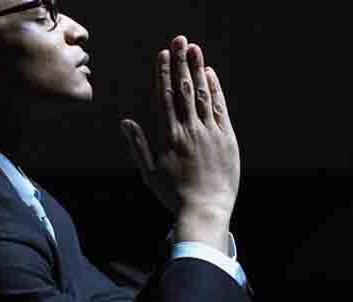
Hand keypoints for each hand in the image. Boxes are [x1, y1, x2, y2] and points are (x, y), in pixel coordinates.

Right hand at [121, 36, 239, 248]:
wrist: (205, 211)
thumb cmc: (173, 195)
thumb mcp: (149, 173)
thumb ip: (137, 145)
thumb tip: (125, 121)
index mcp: (169, 137)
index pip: (164, 98)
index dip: (163, 74)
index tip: (162, 55)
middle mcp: (189, 130)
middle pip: (183, 90)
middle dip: (180, 63)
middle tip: (179, 40)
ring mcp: (209, 133)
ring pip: (201, 95)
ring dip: (197, 70)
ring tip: (194, 49)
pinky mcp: (226, 138)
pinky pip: (219, 109)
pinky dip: (214, 90)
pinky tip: (210, 75)